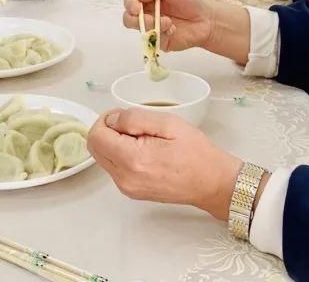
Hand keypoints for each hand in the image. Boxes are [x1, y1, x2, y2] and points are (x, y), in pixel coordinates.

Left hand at [87, 107, 242, 220]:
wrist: (212, 183)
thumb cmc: (196, 153)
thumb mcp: (169, 123)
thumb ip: (135, 118)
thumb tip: (112, 120)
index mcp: (132, 160)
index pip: (96, 136)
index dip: (106, 119)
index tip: (124, 115)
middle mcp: (124, 178)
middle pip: (95, 148)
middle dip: (108, 131)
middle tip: (133, 125)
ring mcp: (127, 188)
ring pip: (103, 158)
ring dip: (114, 143)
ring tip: (142, 138)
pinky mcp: (131, 192)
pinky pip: (114, 168)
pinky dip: (121, 155)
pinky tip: (143, 151)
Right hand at [124, 0, 252, 60]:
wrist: (209, 18)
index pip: (130, 1)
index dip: (130, 4)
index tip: (137, 7)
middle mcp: (148, 14)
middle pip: (128, 18)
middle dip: (135, 18)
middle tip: (150, 18)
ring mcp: (153, 29)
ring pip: (138, 30)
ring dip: (150, 26)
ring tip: (168, 22)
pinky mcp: (160, 42)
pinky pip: (152, 41)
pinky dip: (162, 34)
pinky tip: (173, 29)